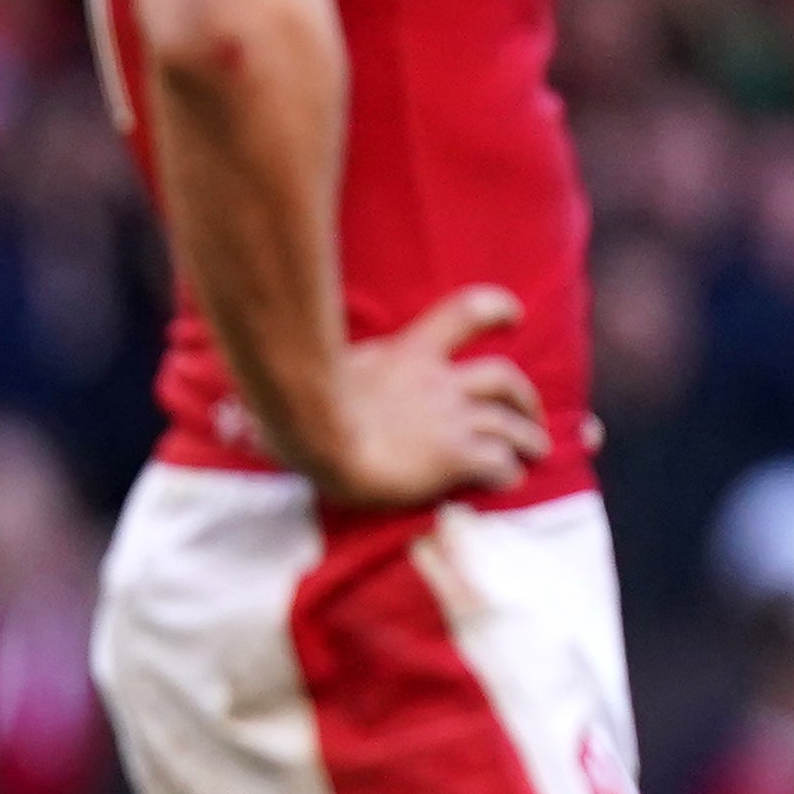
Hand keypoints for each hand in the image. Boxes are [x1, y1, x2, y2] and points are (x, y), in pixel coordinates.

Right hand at [305, 284, 549, 506]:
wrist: (319, 437)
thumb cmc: (299, 407)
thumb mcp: (315, 372)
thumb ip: (316, 376)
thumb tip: (257, 397)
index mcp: (407, 354)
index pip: (463, 315)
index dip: (496, 310)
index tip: (515, 315)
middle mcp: (438, 382)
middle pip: (503, 377)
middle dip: (525, 397)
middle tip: (531, 414)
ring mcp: (450, 418)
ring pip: (510, 425)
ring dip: (529, 439)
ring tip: (537, 452)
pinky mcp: (456, 455)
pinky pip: (498, 464)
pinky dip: (509, 472)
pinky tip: (509, 482)